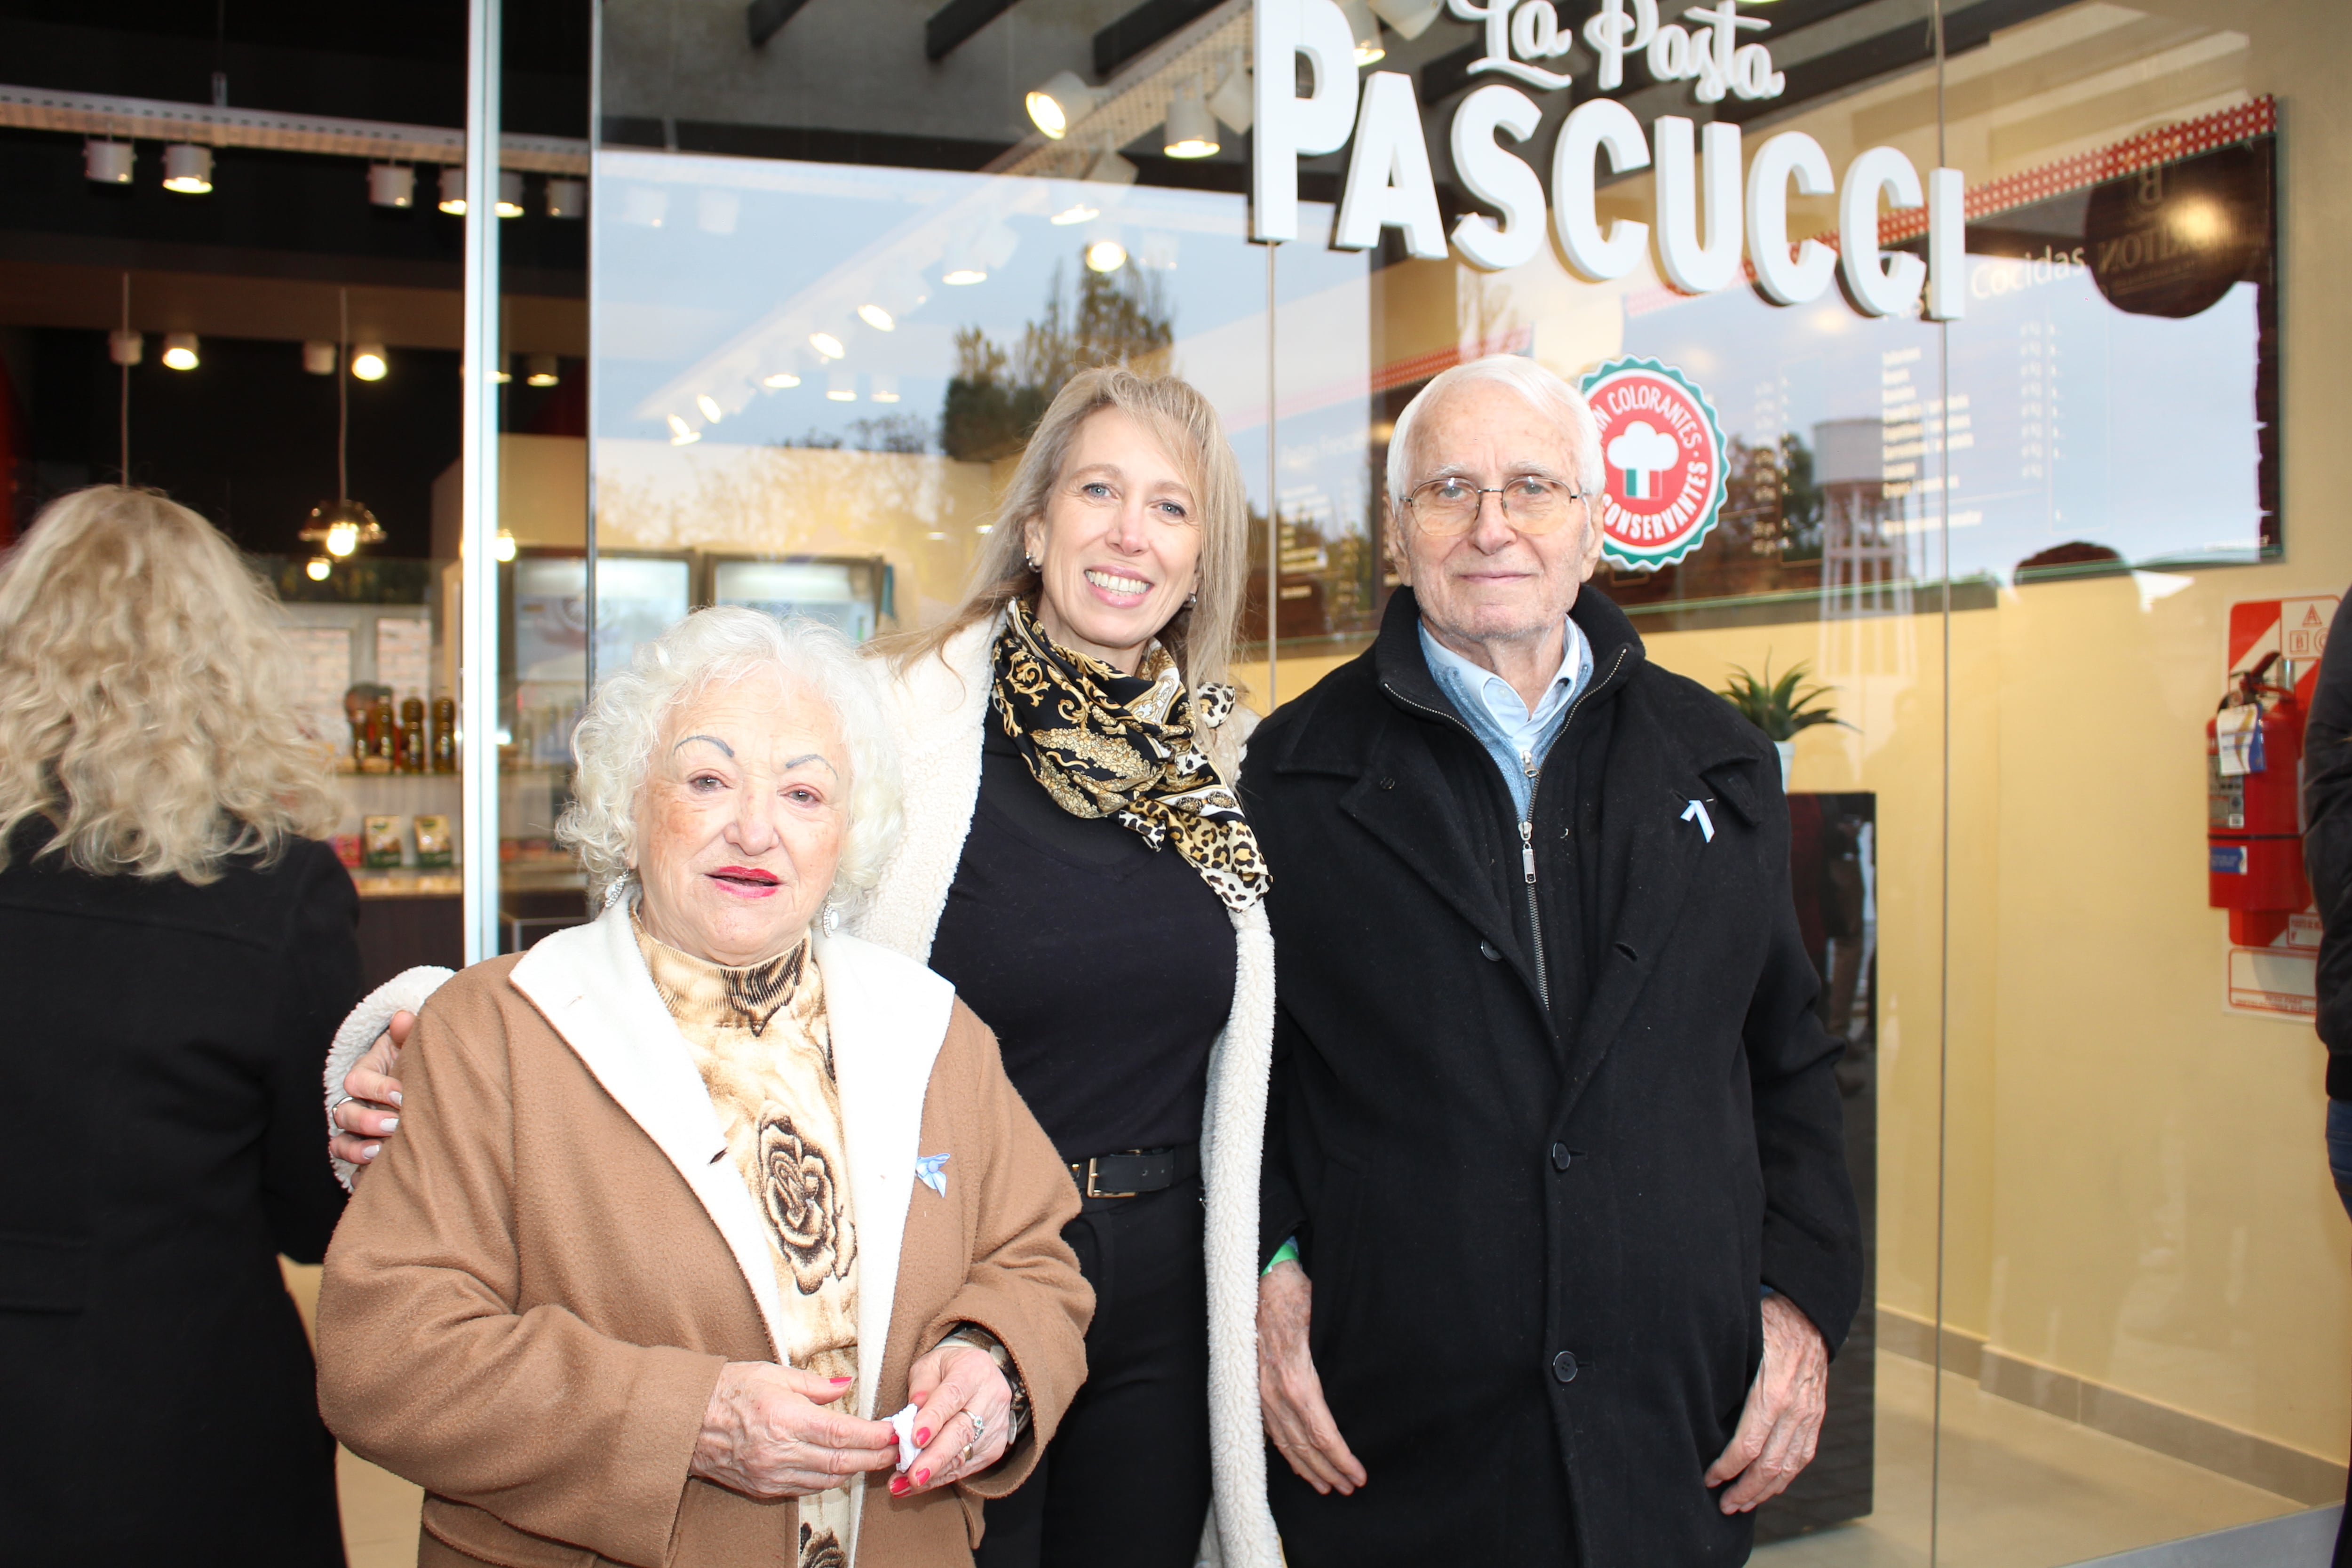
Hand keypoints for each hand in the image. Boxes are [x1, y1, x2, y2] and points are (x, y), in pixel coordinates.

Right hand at [329, 1011, 412, 1177]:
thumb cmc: (416, 1065)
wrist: (424, 1087)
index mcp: (364, 1075)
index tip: (402, 1094)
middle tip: (394, 1125)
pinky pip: (350, 1170)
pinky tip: (374, 1179)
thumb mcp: (413, 1048)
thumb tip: (404, 1016)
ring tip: (380, 1153)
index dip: (376, 1087)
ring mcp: (356, 1131)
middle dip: (367, 1120)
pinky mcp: (363, 1154)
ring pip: (339, 1143)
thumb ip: (407, 1034)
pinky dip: (358, 1175)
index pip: (356, 1080)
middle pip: (344, 1114)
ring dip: (357, 1149)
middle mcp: (355, 1103)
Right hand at [690, 1362, 897, 1499]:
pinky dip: (828, 1480)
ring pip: (827, 1480)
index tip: (893, 1431)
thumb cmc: (729, 1390)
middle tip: (896, 1449)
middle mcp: (780, 1451)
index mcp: (785, 1418)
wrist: (687, 1420)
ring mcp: (771, 1474)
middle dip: (874, 1457)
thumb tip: (847, 1386)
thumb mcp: (774, 1374)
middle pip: (841, 1462)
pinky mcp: (763, 1488)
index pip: (842, 1433)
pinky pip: (805, 1489)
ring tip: (875, 1457)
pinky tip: (841, 1468)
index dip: (873, 1435)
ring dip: (855, 1471)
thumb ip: (815, 1384)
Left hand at [893, 1343, 1013, 1496]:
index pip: (953, 1396)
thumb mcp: (931, 1365)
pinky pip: (964, 1468)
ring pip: (963, 1455)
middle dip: (935, 1456)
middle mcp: (992, 1399)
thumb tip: (914, 1409)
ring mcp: (996, 1427)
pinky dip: (938, 1479)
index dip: (933, 1418)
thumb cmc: (949, 1371)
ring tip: (902, 1484)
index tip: (915, 1438)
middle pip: (962, 1431)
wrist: (982, 1377)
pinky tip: (914, 1486)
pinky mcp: (993, 1449)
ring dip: (932, 1474)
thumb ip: (921, 1384)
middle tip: (912, 1474)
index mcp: (974, 1371)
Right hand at [1257, 1260, 1365, 1495]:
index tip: (1359, 1475)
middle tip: (1350, 1488)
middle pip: (1305, 1446)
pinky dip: (1287, 1454)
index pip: (1321, 1434)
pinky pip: (1271, 1432)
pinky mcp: (1254, 1391)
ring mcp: (1261, 1395)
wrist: (1257, 1283)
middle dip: (1329, 1471)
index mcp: (1297, 1381)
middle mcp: (1275, 1395)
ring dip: (1308, 1469)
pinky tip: (1299, 1464)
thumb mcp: (1322, 1319)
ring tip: (1328, 1486)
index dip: (1341, 1458)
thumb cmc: (1294, 1297)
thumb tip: (1367, 1374)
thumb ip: (1339, 1349)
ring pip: (1286, 1444)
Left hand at [1705, 1292, 1828, 1512]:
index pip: (1747, 1446)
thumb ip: (1720, 1372)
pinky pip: (1803, 1456)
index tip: (1708, 1479)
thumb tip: (1687, 1393)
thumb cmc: (1765, 1323)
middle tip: (1723, 1505)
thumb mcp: (1739, 1341)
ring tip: (1743, 1504)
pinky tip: (1770, 1487)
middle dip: (1745, 1490)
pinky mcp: (1816, 1416)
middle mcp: (1794, 1410)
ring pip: (1789, 1467)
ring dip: (1765, 1491)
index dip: (1726, 1468)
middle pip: (1769, 1465)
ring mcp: (1809, 1415)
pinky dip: (1786, 1477)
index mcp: (1771, 1393)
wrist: (1808, 1315)